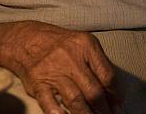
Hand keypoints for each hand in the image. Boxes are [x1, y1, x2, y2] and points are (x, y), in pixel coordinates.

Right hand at [0, 20, 118, 113]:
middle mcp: (71, 57)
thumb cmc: (60, 44)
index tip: (118, 106)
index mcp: (86, 45)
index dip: (116, 95)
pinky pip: (50, 103)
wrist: (27, 39)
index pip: (107, 75)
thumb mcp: (82, 43)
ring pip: (76, 100)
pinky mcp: (38, 83)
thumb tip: (113, 92)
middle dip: (103, 110)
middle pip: (94, 91)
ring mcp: (53, 71)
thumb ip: (97, 63)